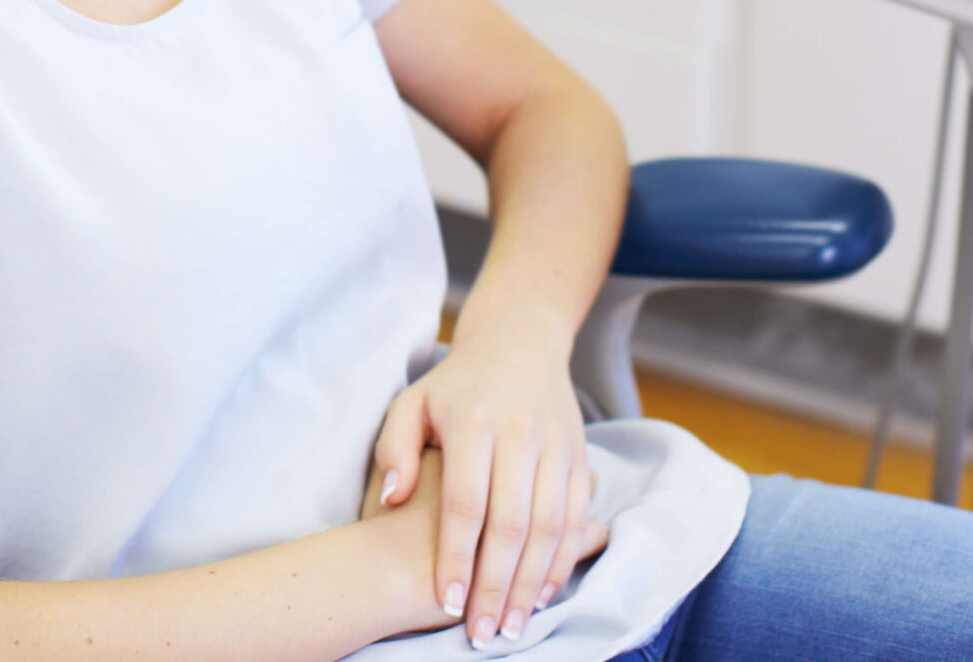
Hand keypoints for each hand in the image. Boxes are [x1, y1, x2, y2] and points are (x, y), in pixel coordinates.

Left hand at [366, 339, 601, 646]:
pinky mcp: (580, 457)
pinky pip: (576, 518)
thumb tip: (392, 498)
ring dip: (533, 584)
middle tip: (483, 634)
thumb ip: (394, 449)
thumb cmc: (454, 384)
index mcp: (473, 422)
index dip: (456, 557)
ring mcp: (557, 446)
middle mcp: (520, 434)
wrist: (520, 341)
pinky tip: (543, 593)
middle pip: (511, 525)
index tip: (448, 602)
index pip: (465, 503)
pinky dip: (563, 560)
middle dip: (497, 586)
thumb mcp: (411, 402)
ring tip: (513, 626)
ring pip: (550, 527)